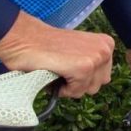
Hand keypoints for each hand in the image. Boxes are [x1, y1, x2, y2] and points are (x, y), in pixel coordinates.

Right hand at [0, 11, 114, 97]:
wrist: (24, 39)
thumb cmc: (47, 46)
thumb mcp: (79, 50)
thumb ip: (92, 62)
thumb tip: (96, 82)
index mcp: (106, 44)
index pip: (102, 76)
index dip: (82, 77)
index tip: (69, 65)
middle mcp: (106, 49)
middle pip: (97, 85)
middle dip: (78, 83)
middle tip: (62, 68)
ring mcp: (96, 58)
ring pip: (88, 90)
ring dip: (70, 86)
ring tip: (58, 69)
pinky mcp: (84, 68)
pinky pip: (76, 91)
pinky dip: (62, 88)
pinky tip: (55, 72)